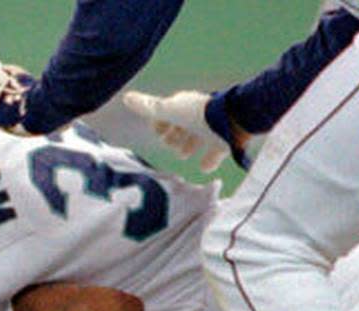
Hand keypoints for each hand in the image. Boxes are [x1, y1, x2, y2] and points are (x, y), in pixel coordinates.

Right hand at [123, 89, 245, 172]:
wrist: (232, 120)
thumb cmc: (197, 114)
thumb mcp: (169, 111)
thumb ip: (148, 107)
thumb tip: (126, 96)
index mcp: (182, 106)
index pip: (165, 116)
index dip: (159, 126)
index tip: (160, 133)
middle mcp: (196, 116)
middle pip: (180, 128)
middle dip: (174, 137)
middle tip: (173, 145)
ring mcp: (212, 128)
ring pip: (197, 139)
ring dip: (189, 147)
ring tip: (185, 155)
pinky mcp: (225, 140)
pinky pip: (215, 152)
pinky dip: (209, 160)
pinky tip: (204, 167)